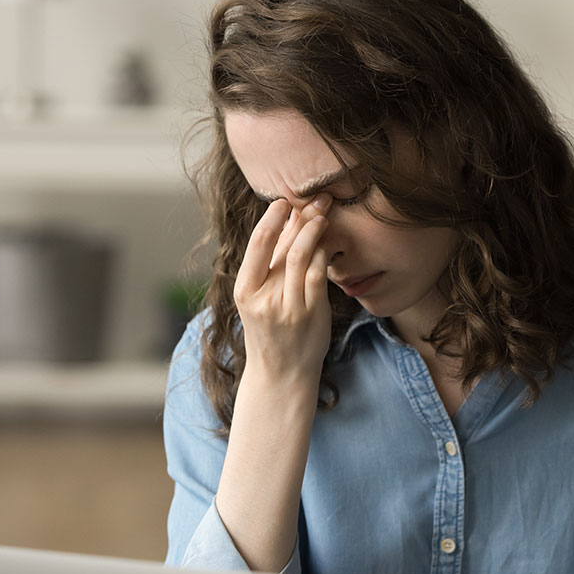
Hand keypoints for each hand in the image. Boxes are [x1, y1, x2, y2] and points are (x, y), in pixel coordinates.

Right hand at [233, 194, 333, 383]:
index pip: (258, 243)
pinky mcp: (311, 314)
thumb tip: (286, 220)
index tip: (286, 200)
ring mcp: (288, 307)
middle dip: (301, 216)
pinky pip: (319, 275)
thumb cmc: (271, 333)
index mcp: (245, 291)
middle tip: (318, 197)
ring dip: (316, 230)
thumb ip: (271, 263)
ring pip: (302, 256)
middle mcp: (264, 298)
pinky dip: (324, 254)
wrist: (281, 375)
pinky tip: (329, 244)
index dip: (273, 217)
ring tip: (325, 215)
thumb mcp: (260, 299)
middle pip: (283, 245)